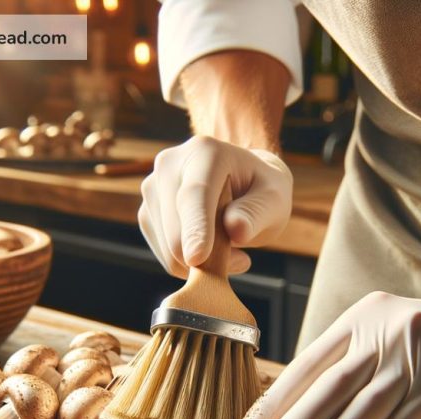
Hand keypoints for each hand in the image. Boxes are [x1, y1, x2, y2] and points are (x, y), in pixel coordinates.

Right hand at [138, 135, 292, 277]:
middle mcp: (170, 164)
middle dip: (206, 256)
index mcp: (205, 152)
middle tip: (242, 259)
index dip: (196, 227)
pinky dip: (188, 264)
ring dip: (200, 262)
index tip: (197, 258)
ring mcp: (152, 188)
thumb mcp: (274, 199)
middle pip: (175, 226)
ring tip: (230, 250)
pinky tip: (211, 251)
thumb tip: (236, 228)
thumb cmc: (260, 190)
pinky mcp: (147, 213)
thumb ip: (257, 212)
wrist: (241, 184)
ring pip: (167, 247)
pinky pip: (164, 255)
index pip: (195, 194)